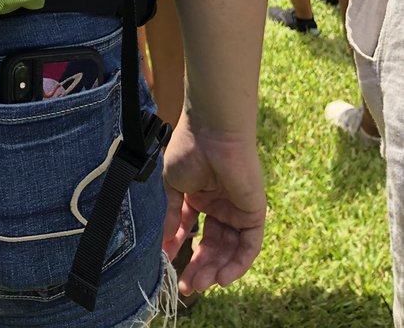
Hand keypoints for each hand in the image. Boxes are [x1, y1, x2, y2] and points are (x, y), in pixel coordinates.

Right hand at [162, 116, 265, 295]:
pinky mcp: (254, 213)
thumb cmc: (189, 150)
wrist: (212, 132)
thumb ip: (173, 215)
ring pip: (229, 250)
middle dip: (199, 268)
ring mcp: (238, 210)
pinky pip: (249, 246)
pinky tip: (222, 279)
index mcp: (201, 197)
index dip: (182, 249)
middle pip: (212, 246)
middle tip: (185, 287)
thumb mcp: (173, 186)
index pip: (194, 232)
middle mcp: (221, 206)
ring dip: (215, 271)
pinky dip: (237, 264)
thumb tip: (165, 243)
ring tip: (198, 285)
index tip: (168, 265)